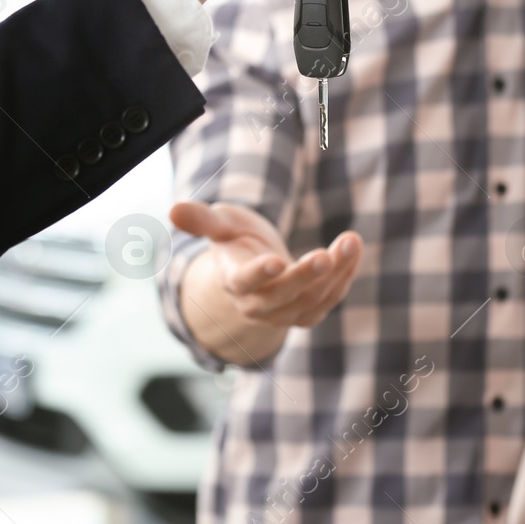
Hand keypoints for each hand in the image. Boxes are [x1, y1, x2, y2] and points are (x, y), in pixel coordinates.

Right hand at [172, 201, 362, 330]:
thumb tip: (172, 209)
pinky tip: (352, 250)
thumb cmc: (235, 239)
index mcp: (232, 280)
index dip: (258, 274)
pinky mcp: (304, 313)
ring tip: (351, 240)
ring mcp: (282, 313)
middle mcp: (256, 304)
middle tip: (326, 254)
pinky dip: (343, 278)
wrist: (254, 265)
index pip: (244, 282)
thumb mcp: (220, 224)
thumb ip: (202, 220)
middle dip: (306, 275)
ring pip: (310, 300)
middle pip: (283, 295)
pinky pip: (327, 301)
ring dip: (335, 273)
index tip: (276, 260)